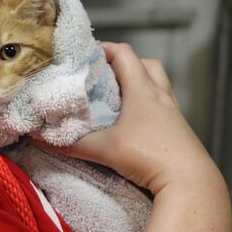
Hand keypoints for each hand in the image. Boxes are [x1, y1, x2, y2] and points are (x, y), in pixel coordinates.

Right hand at [36, 42, 221, 194]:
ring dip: (140, 84)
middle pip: (146, 64)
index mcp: (143, 90)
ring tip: (119, 98)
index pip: (124, 53)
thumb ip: (71, 144)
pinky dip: (149, 105)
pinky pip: (164, 106)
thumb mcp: (104, 149)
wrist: (190, 182)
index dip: (104, 49)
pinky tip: (135, 123)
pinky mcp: (180, 129)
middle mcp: (161, 95)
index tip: (86, 55)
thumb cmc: (148, 156)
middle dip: (125, 64)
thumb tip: (41, 139)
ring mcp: (174, 112)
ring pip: (158, 84)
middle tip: (104, 76)